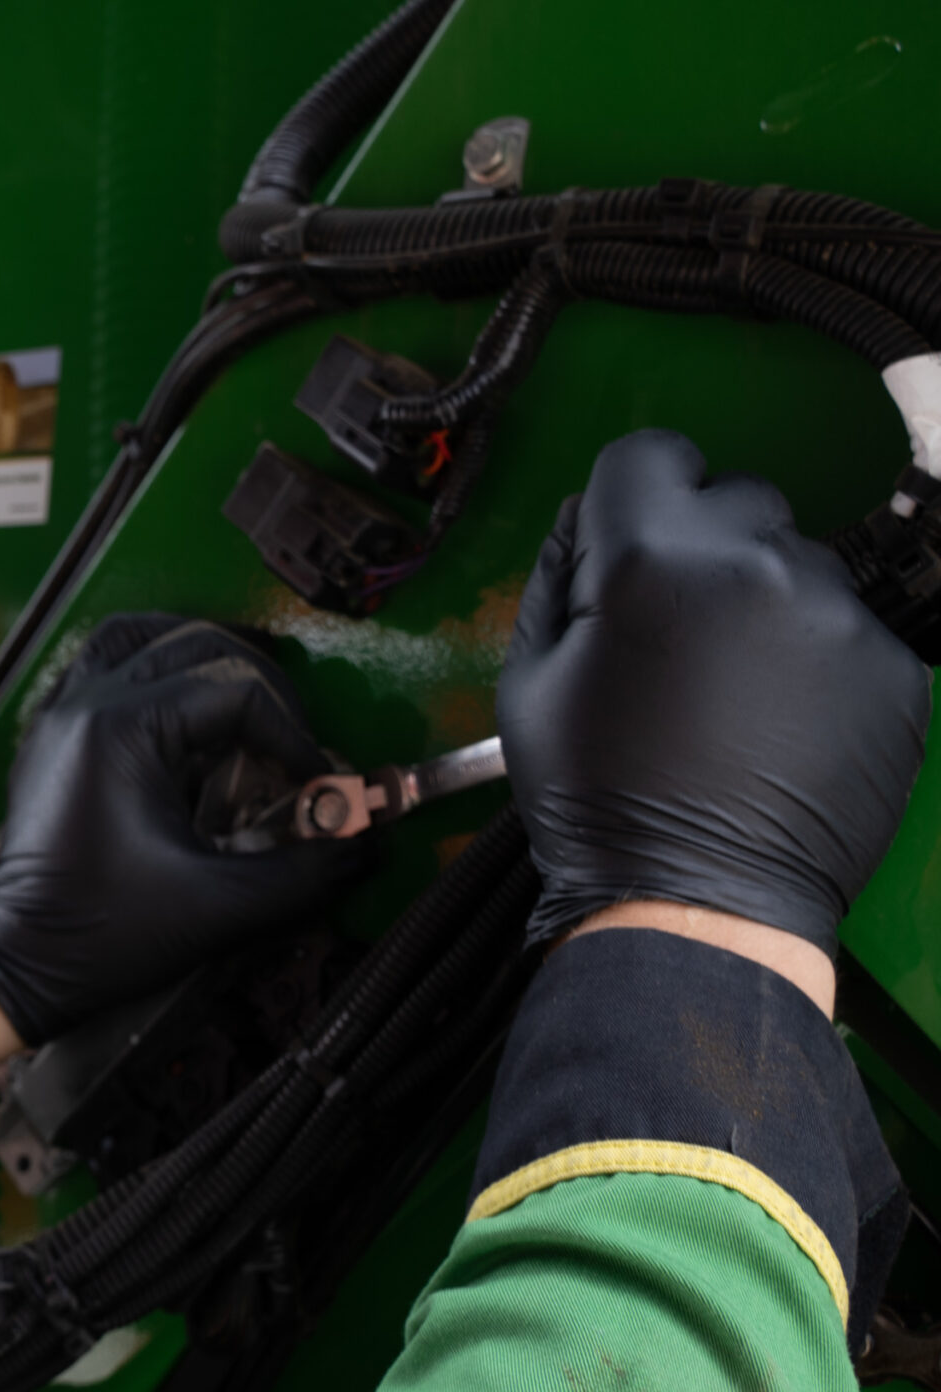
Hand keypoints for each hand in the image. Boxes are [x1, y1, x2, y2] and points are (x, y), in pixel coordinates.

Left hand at [0, 615, 365, 1045]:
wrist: (19, 964)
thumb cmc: (103, 934)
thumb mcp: (222, 907)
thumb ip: (305, 872)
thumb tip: (364, 842)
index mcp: (123, 729)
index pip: (237, 693)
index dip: (290, 735)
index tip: (314, 783)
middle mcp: (85, 704)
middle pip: (194, 647)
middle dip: (260, 689)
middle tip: (291, 743)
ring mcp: (59, 715)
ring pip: (136, 637)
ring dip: (195, 653)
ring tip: (244, 691)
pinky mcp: (48, 737)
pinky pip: (97, 666)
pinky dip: (145, 670)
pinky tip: (179, 709)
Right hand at [498, 429, 930, 954]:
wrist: (694, 906)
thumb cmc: (596, 801)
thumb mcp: (530, 682)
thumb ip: (558, 577)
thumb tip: (587, 522)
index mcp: (652, 561)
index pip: (650, 454)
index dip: (629, 498)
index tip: (626, 546)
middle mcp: (757, 565)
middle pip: (734, 499)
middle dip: (700, 548)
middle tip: (675, 635)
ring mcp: (838, 616)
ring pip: (794, 563)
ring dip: (760, 604)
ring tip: (729, 692)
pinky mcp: (890, 668)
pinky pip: (843, 627)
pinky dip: (810, 661)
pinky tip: (774, 723)